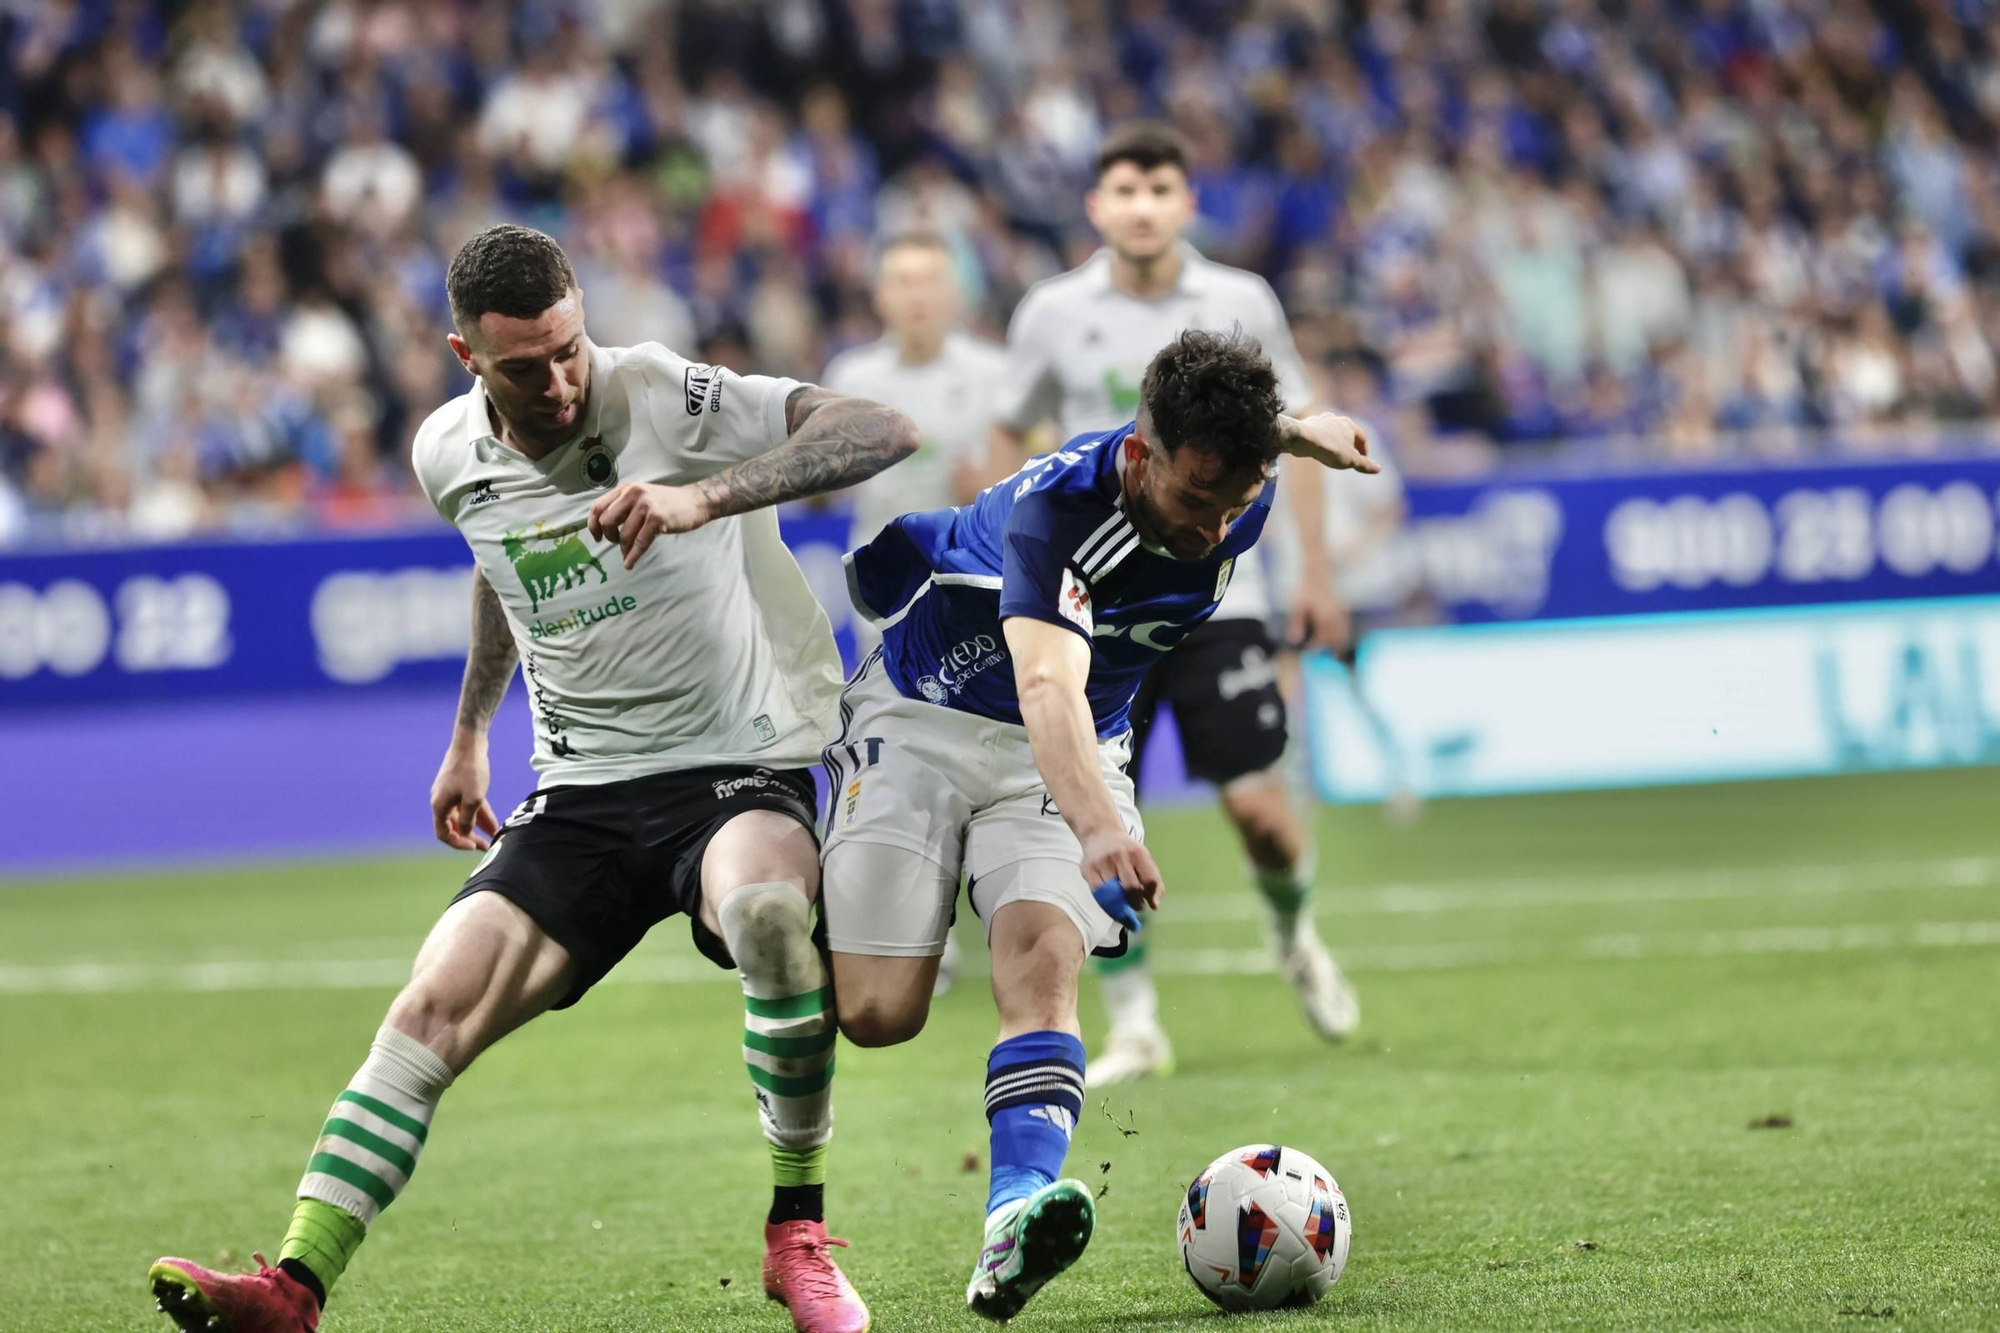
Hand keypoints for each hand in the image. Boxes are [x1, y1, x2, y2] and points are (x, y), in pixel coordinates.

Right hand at [431, 738, 498, 850]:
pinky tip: (493, 822)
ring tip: (494, 836)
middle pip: (453, 826)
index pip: (443, 833)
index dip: (458, 843)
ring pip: (464, 815)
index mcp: (439, 805)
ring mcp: (450, 792)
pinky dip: (480, 813)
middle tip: (486, 846)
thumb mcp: (473, 798)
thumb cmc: (470, 770)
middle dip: (470, 837)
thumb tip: (466, 831)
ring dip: (478, 826)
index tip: (474, 846)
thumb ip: (468, 818)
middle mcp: (441, 800)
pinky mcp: (460, 785)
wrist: (470, 741)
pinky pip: (469, 805)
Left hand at [588, 482, 710, 568]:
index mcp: (626, 489)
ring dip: (623, 548)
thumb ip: (624, 507)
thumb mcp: (642, 498)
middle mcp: (633, 494)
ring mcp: (645, 505)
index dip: (593, 525)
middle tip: (617, 543)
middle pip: (606, 521)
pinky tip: (630, 563)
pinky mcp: (657, 518)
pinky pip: (639, 542)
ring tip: (628, 553)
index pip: (597, 507)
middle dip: (609, 537)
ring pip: (623, 534)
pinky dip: (633, 555)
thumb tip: (604, 527)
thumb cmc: (667, 503)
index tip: (597, 537)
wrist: (695, 502)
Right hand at [1078, 826, 1163, 917]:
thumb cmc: (1125, 851)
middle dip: (1136, 903)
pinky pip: (1098, 893)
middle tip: (1136, 907)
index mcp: (1138, 853)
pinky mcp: (1088, 869)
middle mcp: (1120, 855)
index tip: (1150, 904)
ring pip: (1113, 893)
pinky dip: (1106, 903)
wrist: (1100, 832)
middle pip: (1131, 887)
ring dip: (1120, 905)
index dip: (1151, 896)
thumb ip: (1153, 879)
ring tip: (1123, 905)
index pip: (1150, 880)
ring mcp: (1103, 862)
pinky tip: (1111, 902)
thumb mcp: (1142, 858)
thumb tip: (1154, 905)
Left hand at [1281, 413, 1379, 473]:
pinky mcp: (1308, 425)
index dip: (1364, 449)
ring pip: (1331, 431)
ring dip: (1334, 440)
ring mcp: (1321, 420)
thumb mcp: (1351, 460)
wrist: (1302, 439)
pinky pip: (1318, 433)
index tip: (1363, 459)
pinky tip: (1317, 448)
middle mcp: (1336, 419)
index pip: (1362, 437)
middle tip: (1350, 455)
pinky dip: (1321, 440)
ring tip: (1333, 451)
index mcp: (1349, 425)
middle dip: (1349, 444)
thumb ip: (1364, 464)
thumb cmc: (1330, 448)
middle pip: (1347, 432)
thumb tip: (1378, 469)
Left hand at [1286, 576, 1352, 652]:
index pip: (1323, 640)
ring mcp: (1341, 613)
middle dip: (1333, 652)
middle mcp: (1335, 617)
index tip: (1308, 653)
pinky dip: (1343, 635)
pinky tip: (1339, 640)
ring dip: (1340, 645)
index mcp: (1325, 617)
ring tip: (1335, 656)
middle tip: (1328, 661)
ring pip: (1345, 634)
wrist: (1317, 572)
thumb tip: (1294, 641)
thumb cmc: (1305, 589)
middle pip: (1338, 640)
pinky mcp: (1342, 609)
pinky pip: (1346, 626)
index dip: (1316, 648)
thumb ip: (1296, 624)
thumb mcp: (1297, 606)